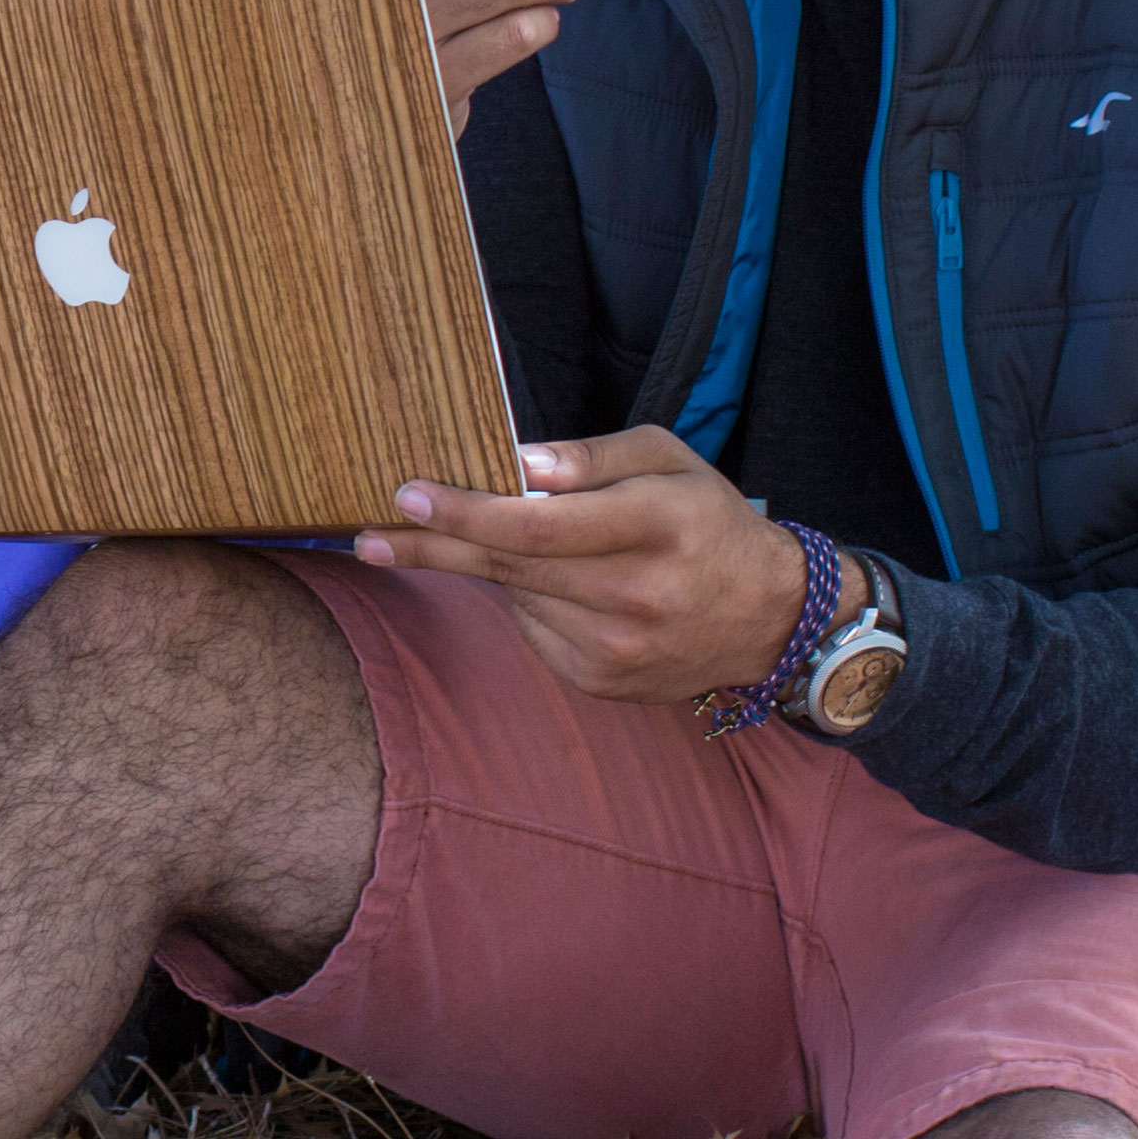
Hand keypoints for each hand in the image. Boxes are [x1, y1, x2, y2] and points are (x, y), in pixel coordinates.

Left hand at [353, 428, 851, 704]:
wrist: (769, 617)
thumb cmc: (707, 521)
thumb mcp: (667, 460)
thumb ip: (593, 456)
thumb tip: (519, 465)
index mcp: (658, 525)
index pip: (542, 524)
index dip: (468, 510)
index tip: (407, 494)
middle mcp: (638, 593)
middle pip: (512, 566)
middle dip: (434, 545)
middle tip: (368, 536)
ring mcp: (620, 647)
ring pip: (518, 597)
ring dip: (495, 567)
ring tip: (510, 543)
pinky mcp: (604, 682)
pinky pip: (535, 631)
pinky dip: (531, 602)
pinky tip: (565, 587)